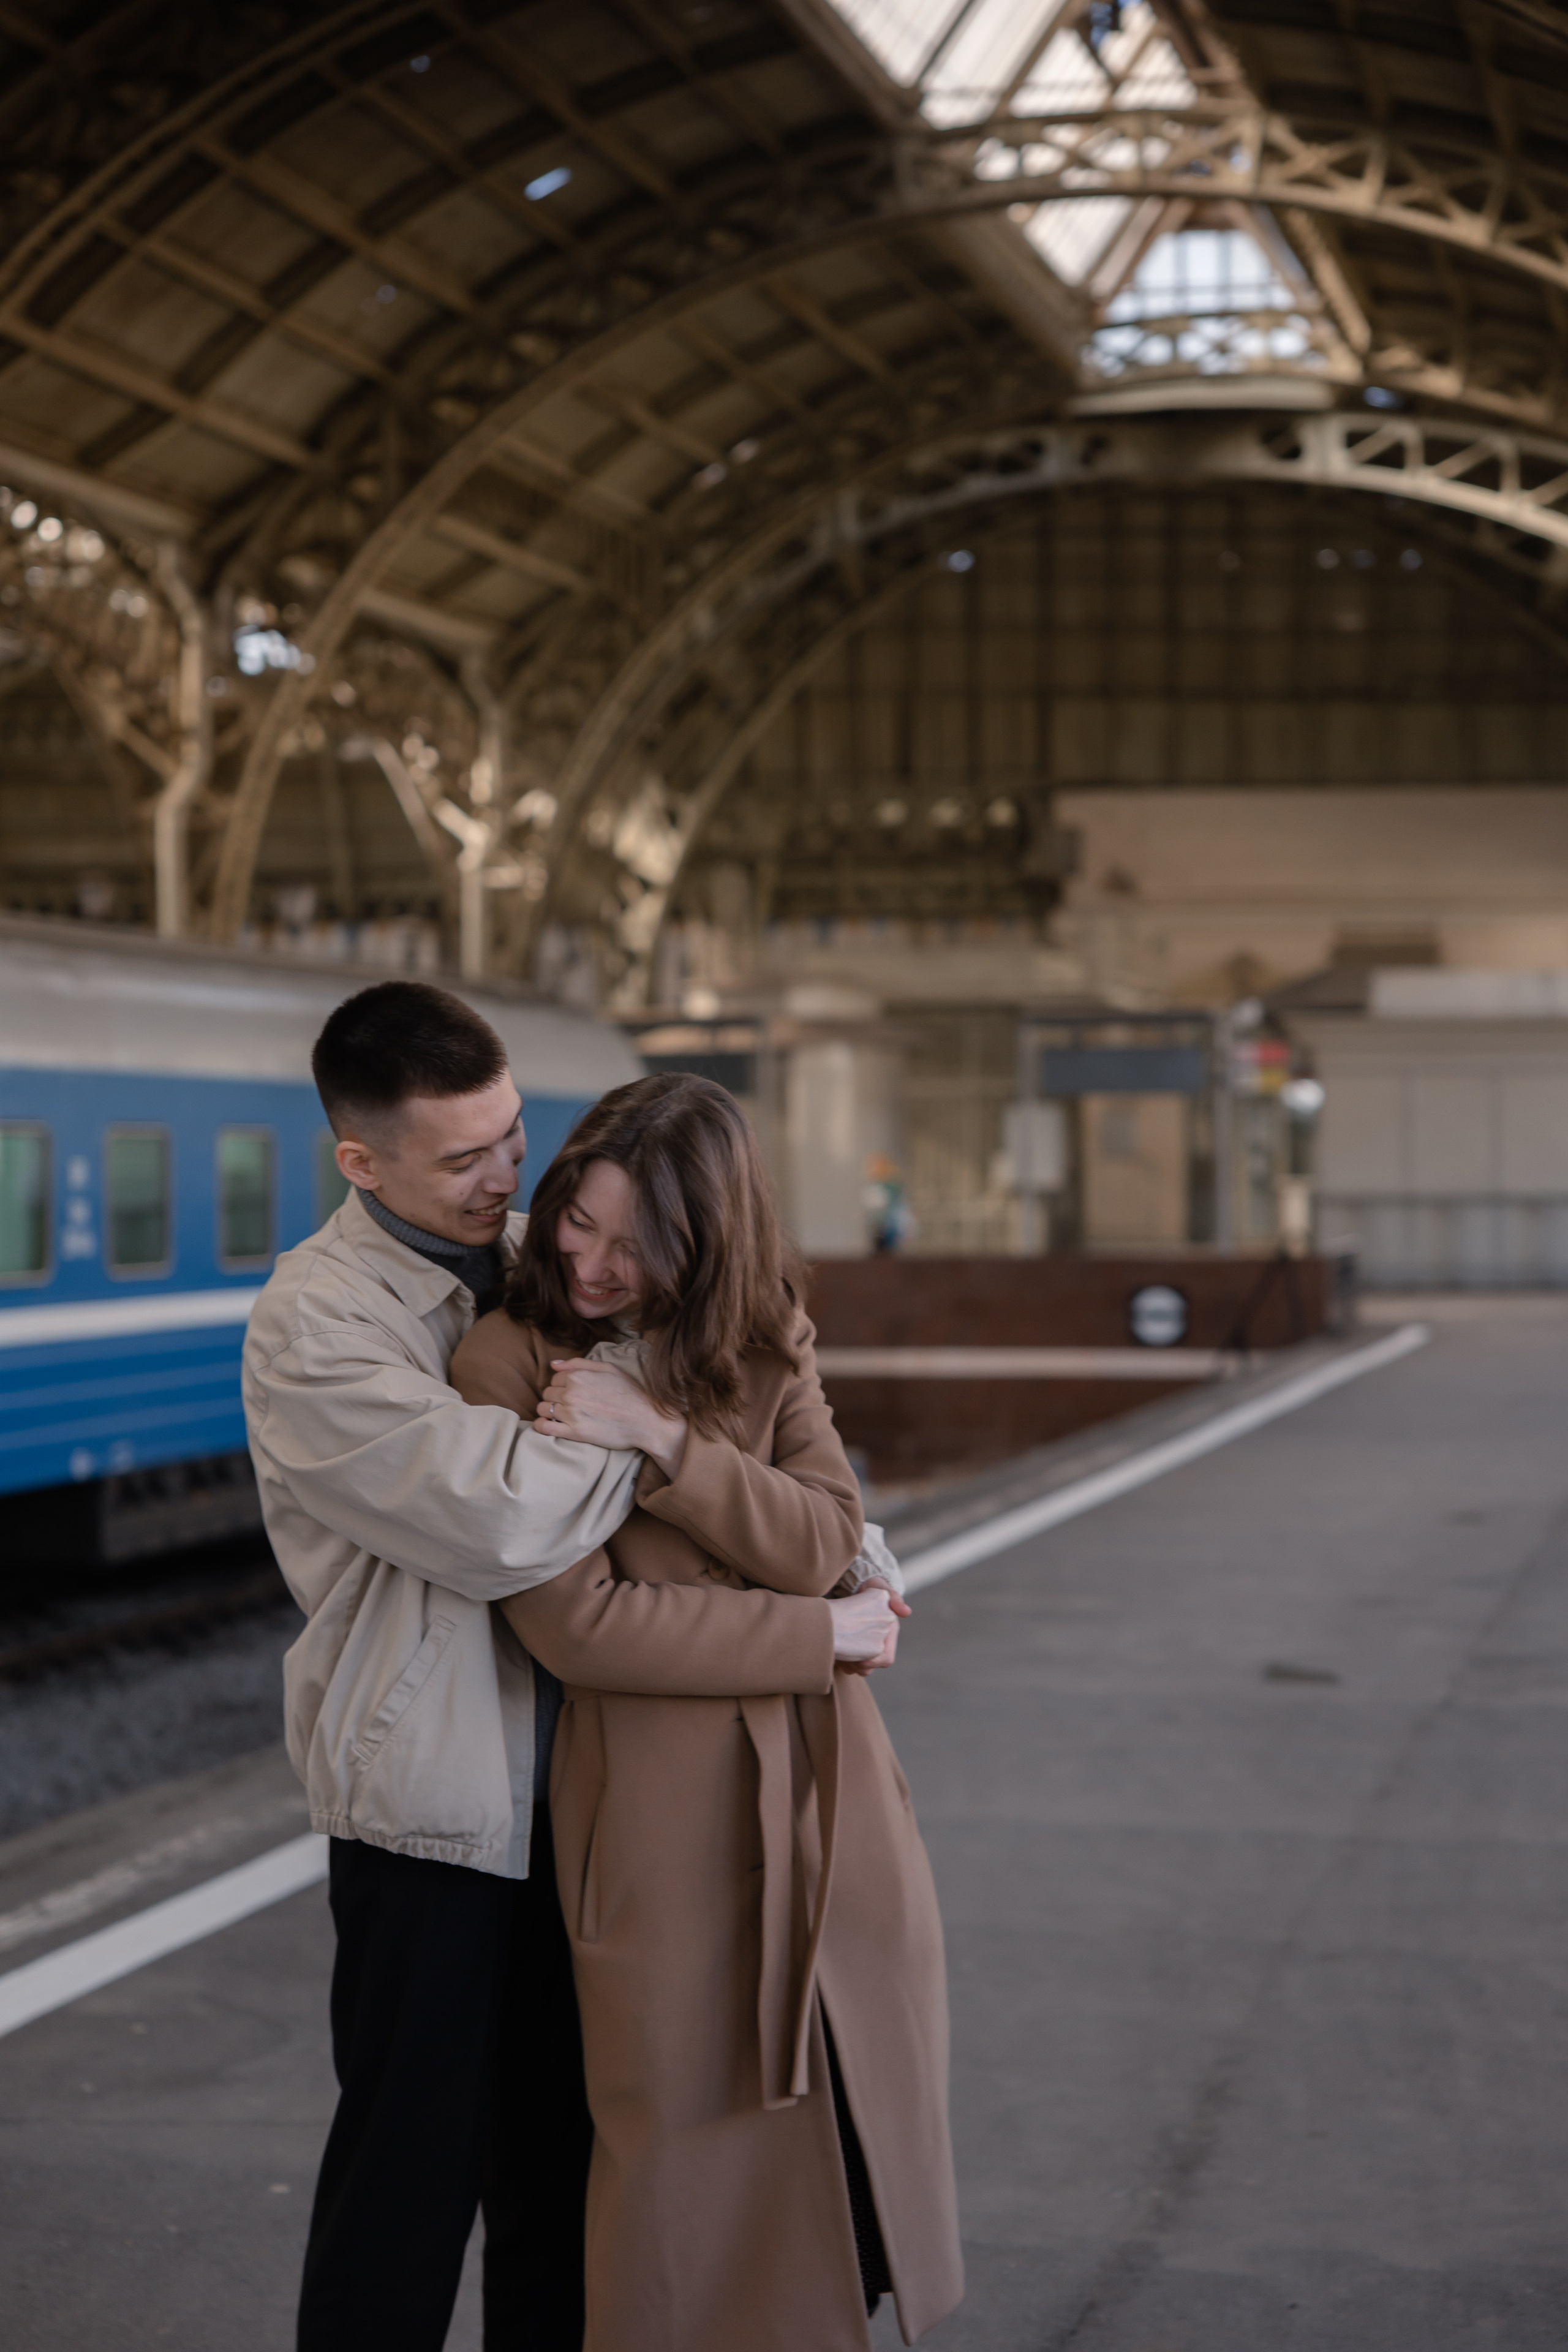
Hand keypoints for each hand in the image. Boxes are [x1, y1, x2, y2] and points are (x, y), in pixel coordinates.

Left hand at [535, 1358, 687, 1475]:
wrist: (646, 1420)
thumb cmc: (630, 1393)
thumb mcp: (609, 1368)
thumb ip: (579, 1363)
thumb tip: (554, 1364)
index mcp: (578, 1376)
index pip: (555, 1378)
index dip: (562, 1384)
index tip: (572, 1391)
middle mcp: (571, 1393)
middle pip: (547, 1393)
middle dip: (555, 1397)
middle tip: (570, 1404)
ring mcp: (571, 1413)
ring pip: (542, 1409)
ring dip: (548, 1411)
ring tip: (561, 1414)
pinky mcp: (574, 1433)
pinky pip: (544, 1428)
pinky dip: (541, 1426)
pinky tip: (547, 1425)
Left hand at [837, 1577, 911, 1674]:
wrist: (861, 1587)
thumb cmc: (874, 1590)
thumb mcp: (883, 1591)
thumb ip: (895, 1599)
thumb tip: (906, 1612)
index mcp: (889, 1634)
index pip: (886, 1658)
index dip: (873, 1661)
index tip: (859, 1657)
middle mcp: (879, 1643)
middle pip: (871, 1666)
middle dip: (858, 1666)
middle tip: (844, 1658)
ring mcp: (867, 1646)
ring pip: (860, 1667)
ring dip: (849, 1665)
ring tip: (838, 1656)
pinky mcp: (854, 1646)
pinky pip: (850, 1663)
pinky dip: (843, 1662)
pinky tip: (835, 1653)